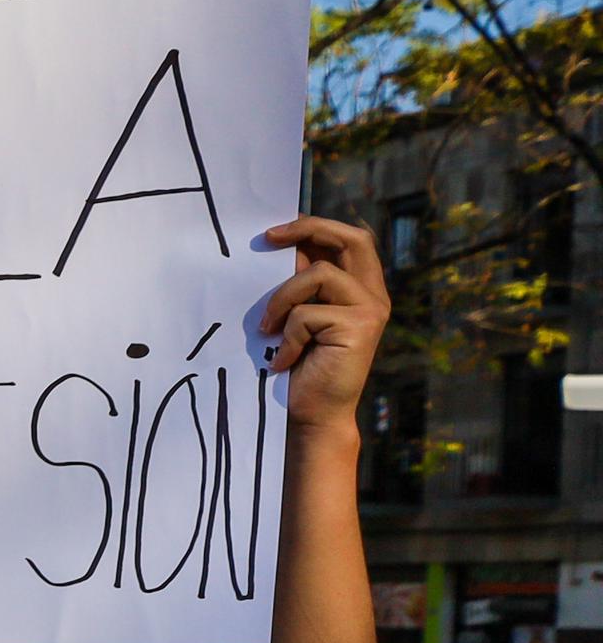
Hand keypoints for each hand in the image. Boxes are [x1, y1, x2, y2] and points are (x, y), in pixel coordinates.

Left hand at [255, 214, 387, 432]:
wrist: (314, 414)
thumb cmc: (302, 366)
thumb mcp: (300, 316)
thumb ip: (300, 284)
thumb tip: (278, 244)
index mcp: (362, 288)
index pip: (350, 239)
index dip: (315, 227)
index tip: (274, 231)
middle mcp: (374, 295)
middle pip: (353, 239)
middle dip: (309, 229)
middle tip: (268, 237)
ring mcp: (371, 310)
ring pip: (318, 275)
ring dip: (282, 299)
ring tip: (267, 329)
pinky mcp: (359, 328)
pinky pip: (307, 314)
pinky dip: (286, 337)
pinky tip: (284, 362)